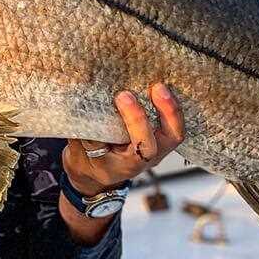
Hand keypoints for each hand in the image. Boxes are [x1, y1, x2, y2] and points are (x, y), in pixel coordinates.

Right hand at [62, 84, 184, 195]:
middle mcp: (149, 157)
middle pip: (172, 137)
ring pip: (175, 129)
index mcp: (130, 164)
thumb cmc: (89, 161)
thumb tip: (92, 103)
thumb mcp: (82, 150)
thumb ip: (91, 130)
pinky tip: (159, 87)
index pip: (143, 144)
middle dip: (169, 111)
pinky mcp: (158, 137)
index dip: (137, 119)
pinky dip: (168, 105)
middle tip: (157, 88)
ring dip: (171, 106)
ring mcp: (157, 147)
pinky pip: (170, 122)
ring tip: (160, 85)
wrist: (95, 174)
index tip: (123, 97)